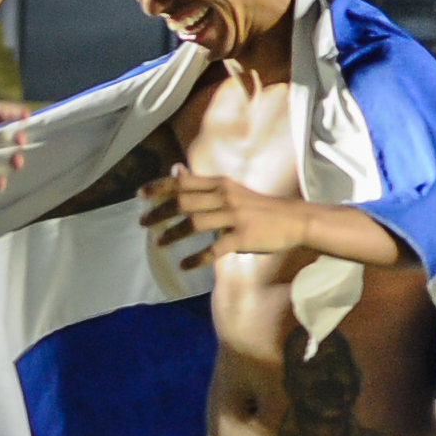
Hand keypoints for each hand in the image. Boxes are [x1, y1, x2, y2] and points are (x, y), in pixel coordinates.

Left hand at [141, 169, 309, 273]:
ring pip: (195, 224)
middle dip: (160, 213)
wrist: (296, 220)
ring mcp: (235, 218)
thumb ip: (202, 184)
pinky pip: (214, 249)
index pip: (184, 182)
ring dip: (173, 234)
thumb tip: (175, 169)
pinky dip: (196, 258)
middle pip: (184, 202)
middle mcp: (226, 197)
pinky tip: (184, 265)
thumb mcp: (231, 189)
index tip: (139, 195)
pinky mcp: (243, 238)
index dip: (159, 187)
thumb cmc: (260, 207)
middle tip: (142, 223)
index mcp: (221, 184)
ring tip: (159, 243)